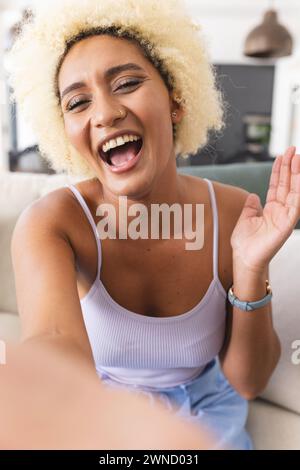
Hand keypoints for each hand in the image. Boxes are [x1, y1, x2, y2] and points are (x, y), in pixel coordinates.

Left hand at [231, 146, 299, 272]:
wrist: (244, 259)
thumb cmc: (245, 243)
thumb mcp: (246, 218)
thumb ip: (251, 206)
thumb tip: (253, 196)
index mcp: (271, 208)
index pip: (277, 185)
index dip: (280, 170)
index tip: (282, 155)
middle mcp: (280, 210)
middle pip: (287, 184)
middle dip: (290, 166)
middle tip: (292, 149)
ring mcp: (285, 217)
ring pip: (294, 191)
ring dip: (296, 174)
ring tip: (296, 157)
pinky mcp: (287, 224)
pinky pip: (295, 204)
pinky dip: (298, 191)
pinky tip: (299, 178)